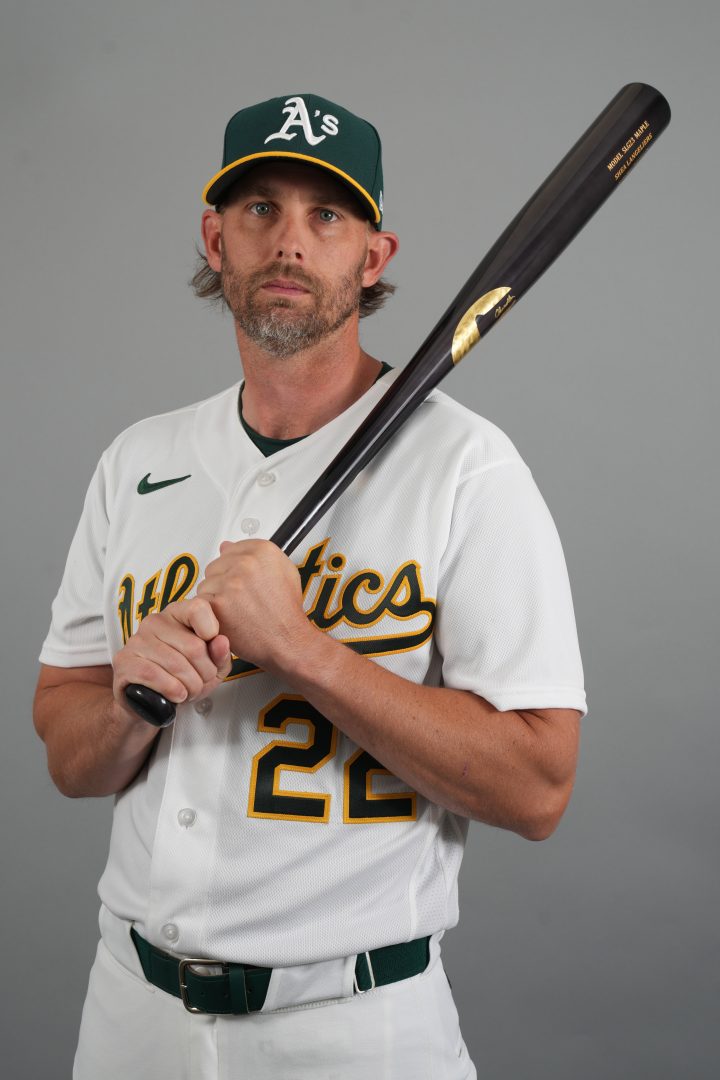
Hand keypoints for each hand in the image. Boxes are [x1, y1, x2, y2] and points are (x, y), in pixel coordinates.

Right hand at [112, 598, 231, 711]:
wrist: (148, 702)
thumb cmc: (182, 679)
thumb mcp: (211, 668)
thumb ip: (220, 654)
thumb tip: (221, 642)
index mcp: (177, 614)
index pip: (198, 608)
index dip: (212, 632)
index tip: (211, 652)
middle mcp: (155, 622)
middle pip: (194, 647)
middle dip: (204, 674)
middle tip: (200, 683)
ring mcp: (137, 640)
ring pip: (176, 664)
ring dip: (190, 687)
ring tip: (188, 691)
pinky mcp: (124, 661)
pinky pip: (154, 675)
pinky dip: (172, 690)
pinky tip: (176, 694)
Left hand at [197, 540, 312, 674]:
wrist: (288, 640)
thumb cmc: (286, 612)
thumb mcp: (285, 572)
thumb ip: (255, 555)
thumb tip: (227, 546)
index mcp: (263, 551)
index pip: (229, 549)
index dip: (233, 569)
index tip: (240, 581)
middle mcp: (246, 563)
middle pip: (215, 566)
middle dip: (222, 583)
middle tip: (239, 600)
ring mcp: (231, 582)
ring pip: (205, 585)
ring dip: (215, 599)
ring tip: (236, 611)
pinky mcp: (219, 603)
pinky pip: (200, 603)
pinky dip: (210, 614)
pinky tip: (228, 619)